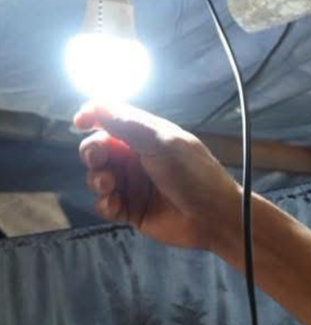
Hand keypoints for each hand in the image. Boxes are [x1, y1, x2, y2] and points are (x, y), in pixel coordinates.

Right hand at [75, 101, 241, 251]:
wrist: (215, 217)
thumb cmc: (195, 175)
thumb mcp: (164, 144)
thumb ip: (129, 126)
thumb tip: (97, 106)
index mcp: (148, 136)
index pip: (113, 120)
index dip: (94, 116)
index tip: (80, 121)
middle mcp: (138, 158)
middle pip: (99, 148)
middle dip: (92, 152)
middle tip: (98, 159)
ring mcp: (134, 184)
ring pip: (98, 176)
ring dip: (97, 179)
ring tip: (109, 185)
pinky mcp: (132, 210)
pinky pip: (105, 204)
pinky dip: (105, 203)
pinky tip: (115, 205)